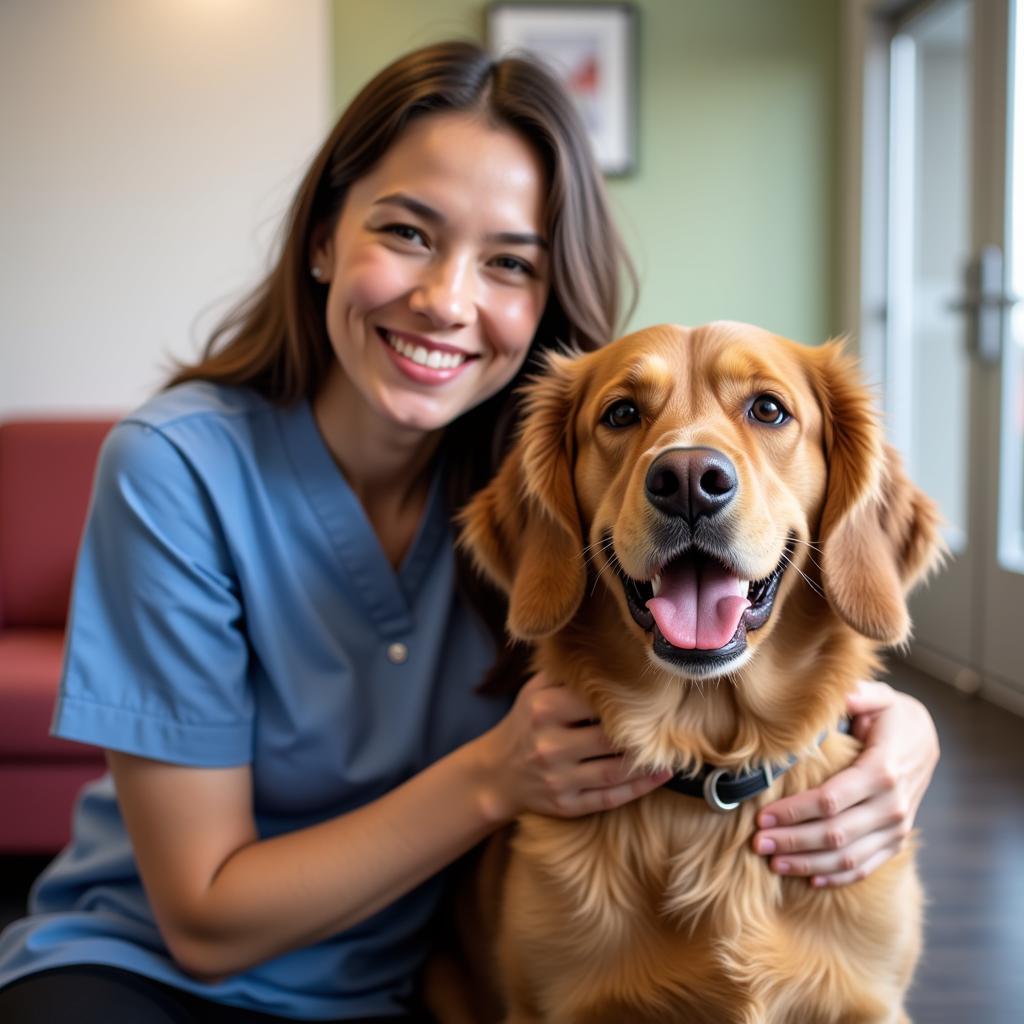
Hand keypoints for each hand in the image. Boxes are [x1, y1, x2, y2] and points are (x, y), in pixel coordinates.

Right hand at [475, 672, 671, 823]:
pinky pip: (611, 798)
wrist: (496, 772)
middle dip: (642, 732)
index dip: (626, 700)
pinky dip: (641, 787)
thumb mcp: (534, 690)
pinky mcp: (567, 806)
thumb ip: (566, 672)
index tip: (653, 693)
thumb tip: (606, 647)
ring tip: (676, 749)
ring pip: (615, 771)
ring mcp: (558, 779)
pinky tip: (662, 774)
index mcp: (543, 709)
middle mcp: (549, 746)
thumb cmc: (525, 722)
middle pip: (609, 738)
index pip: (595, 702)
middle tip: (673, 721)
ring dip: (650, 761)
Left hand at [751, 681, 938, 886]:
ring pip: (848, 856)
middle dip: (792, 841)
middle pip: (834, 834)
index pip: (830, 800)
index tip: (762, 817)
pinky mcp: (898, 840)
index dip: (794, 812)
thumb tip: (833, 693)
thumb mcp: (878, 697)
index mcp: (882, 770)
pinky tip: (809, 878)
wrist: (927, 739)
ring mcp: (897, 827)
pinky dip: (837, 876)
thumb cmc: (892, 715)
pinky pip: (866, 866)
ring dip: (808, 863)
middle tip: (757, 843)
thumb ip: (855, 696)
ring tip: (773, 862)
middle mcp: (892, 805)